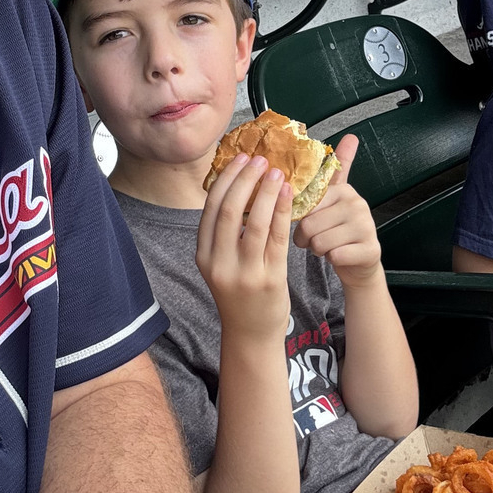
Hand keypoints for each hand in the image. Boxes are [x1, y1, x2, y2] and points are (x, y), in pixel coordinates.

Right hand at [196, 153, 292, 341]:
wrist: (251, 333)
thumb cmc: (239, 292)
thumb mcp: (220, 263)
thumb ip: (224, 233)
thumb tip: (238, 186)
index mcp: (203, 256)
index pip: (210, 209)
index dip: (226, 180)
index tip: (240, 159)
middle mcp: (219, 264)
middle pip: (229, 211)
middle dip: (245, 180)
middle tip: (260, 160)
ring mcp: (244, 273)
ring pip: (254, 223)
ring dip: (266, 193)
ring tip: (277, 172)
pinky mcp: (270, 279)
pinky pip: (276, 238)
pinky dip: (282, 212)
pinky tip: (288, 195)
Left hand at [291, 135, 383, 289]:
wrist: (360, 263)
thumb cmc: (338, 232)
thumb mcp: (332, 201)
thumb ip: (334, 172)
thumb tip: (351, 137)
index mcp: (344, 190)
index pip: (307, 203)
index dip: (301, 219)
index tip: (309, 223)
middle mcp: (357, 204)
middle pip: (310, 224)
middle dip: (307, 238)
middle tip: (316, 240)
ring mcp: (366, 226)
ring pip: (320, 242)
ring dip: (318, 250)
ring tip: (327, 247)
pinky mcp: (370, 249)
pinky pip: (335, 255)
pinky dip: (331, 260)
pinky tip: (339, 255)